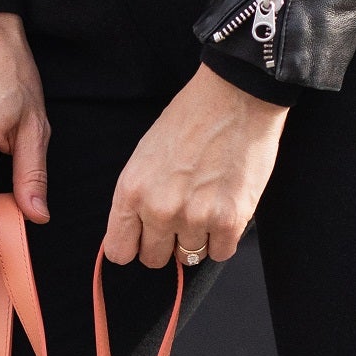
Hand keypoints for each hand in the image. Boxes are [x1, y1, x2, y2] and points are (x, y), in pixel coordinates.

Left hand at [102, 64, 288, 267]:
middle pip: (153, 259)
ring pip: (189, 257)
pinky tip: (225, 211)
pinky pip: (220, 253)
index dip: (133, 246)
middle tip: (181, 216)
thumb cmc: (190, 119)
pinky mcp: (229, 220)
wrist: (236, 96)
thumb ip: (137, 198)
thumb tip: (135, 233)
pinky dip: (223, 238)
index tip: (144, 238)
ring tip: (207, 204)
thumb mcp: (144, 156)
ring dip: (197, 237)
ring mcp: (194, 217)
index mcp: (132, 192)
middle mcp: (159, 209)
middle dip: (166, 243)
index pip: (120, 251)